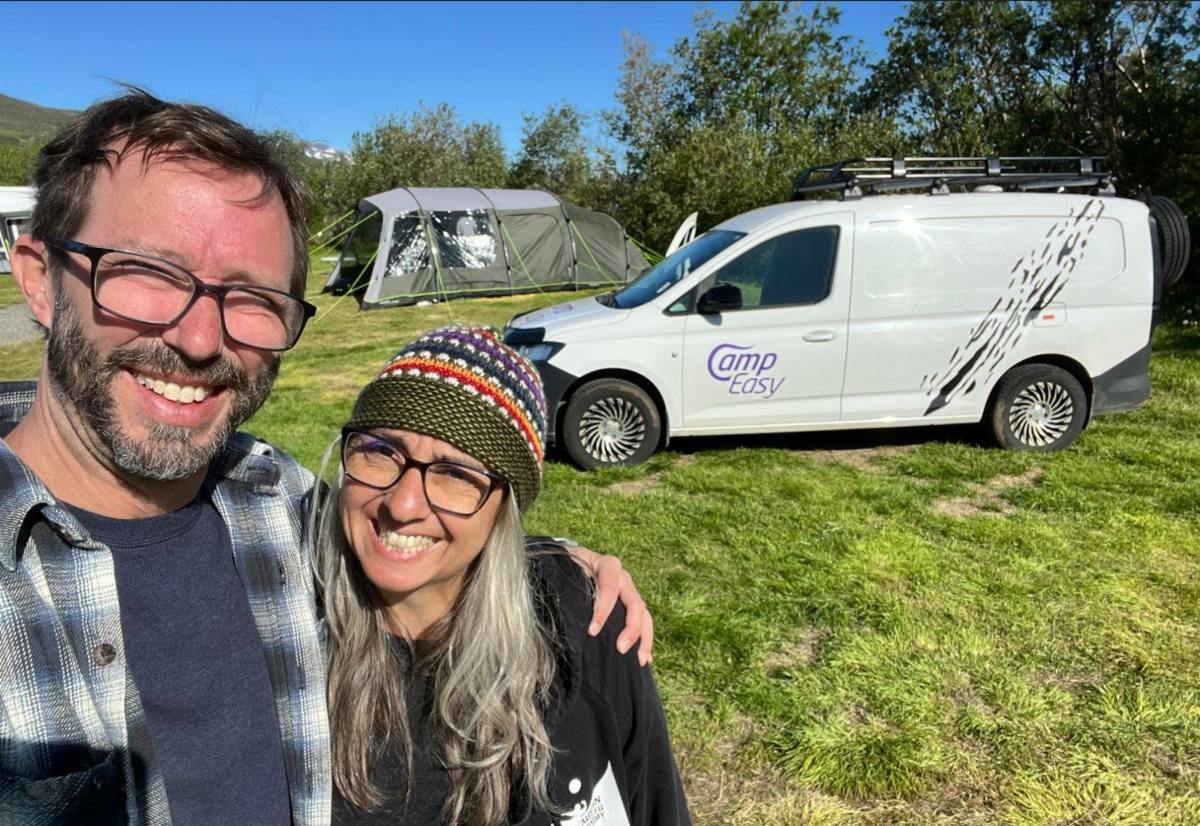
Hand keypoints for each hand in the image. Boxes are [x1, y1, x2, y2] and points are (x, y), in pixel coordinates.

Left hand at [567, 545, 654, 666]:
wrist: (574, 562)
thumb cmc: (567, 567)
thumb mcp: (566, 567)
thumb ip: (565, 581)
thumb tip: (557, 606)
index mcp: (607, 566)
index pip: (610, 586)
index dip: (604, 609)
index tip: (592, 631)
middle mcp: (623, 579)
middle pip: (634, 603)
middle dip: (631, 628)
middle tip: (620, 649)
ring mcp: (630, 593)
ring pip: (644, 614)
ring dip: (643, 638)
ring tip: (639, 660)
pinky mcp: (631, 606)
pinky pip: (644, 622)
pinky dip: (645, 641)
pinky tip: (644, 659)